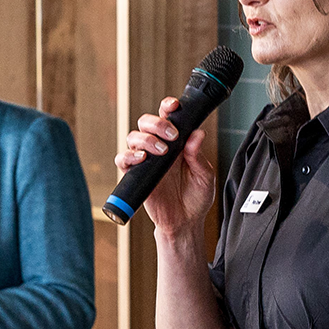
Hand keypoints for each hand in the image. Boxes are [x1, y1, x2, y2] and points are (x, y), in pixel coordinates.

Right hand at [114, 97, 215, 234]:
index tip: (174, 106)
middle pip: (146, 122)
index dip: (168, 107)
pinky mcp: (136, 175)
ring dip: (146, 139)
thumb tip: (197, 134)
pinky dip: (129, 156)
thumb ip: (198, 156)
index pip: (168, 117)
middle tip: (171, 136)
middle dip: (156, 123)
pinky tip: (142, 159)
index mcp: (177, 143)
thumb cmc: (196, 197)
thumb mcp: (204, 176)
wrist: (185, 222)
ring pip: (134, 137)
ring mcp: (146, 161)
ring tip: (161, 151)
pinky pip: (124, 160)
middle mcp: (159, 148)